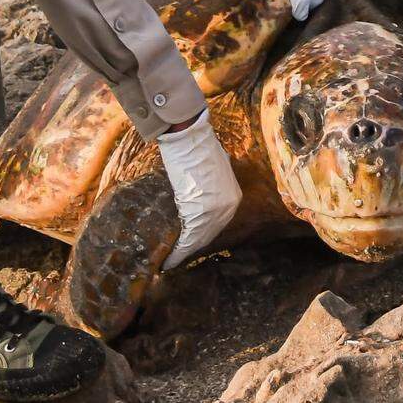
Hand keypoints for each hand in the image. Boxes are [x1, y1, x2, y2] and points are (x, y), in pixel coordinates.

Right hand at [157, 109, 241, 269]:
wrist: (188, 138)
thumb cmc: (194, 150)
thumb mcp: (209, 170)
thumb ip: (208, 186)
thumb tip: (197, 194)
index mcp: (232, 196)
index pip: (216, 224)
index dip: (201, 236)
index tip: (188, 245)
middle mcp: (229, 207)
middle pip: (209, 235)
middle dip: (192, 247)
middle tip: (176, 258)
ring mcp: (216, 211)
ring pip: (199, 240)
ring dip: (183, 253)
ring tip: (169, 263)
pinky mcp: (201, 215)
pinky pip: (190, 240)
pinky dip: (178, 253)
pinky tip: (169, 262)